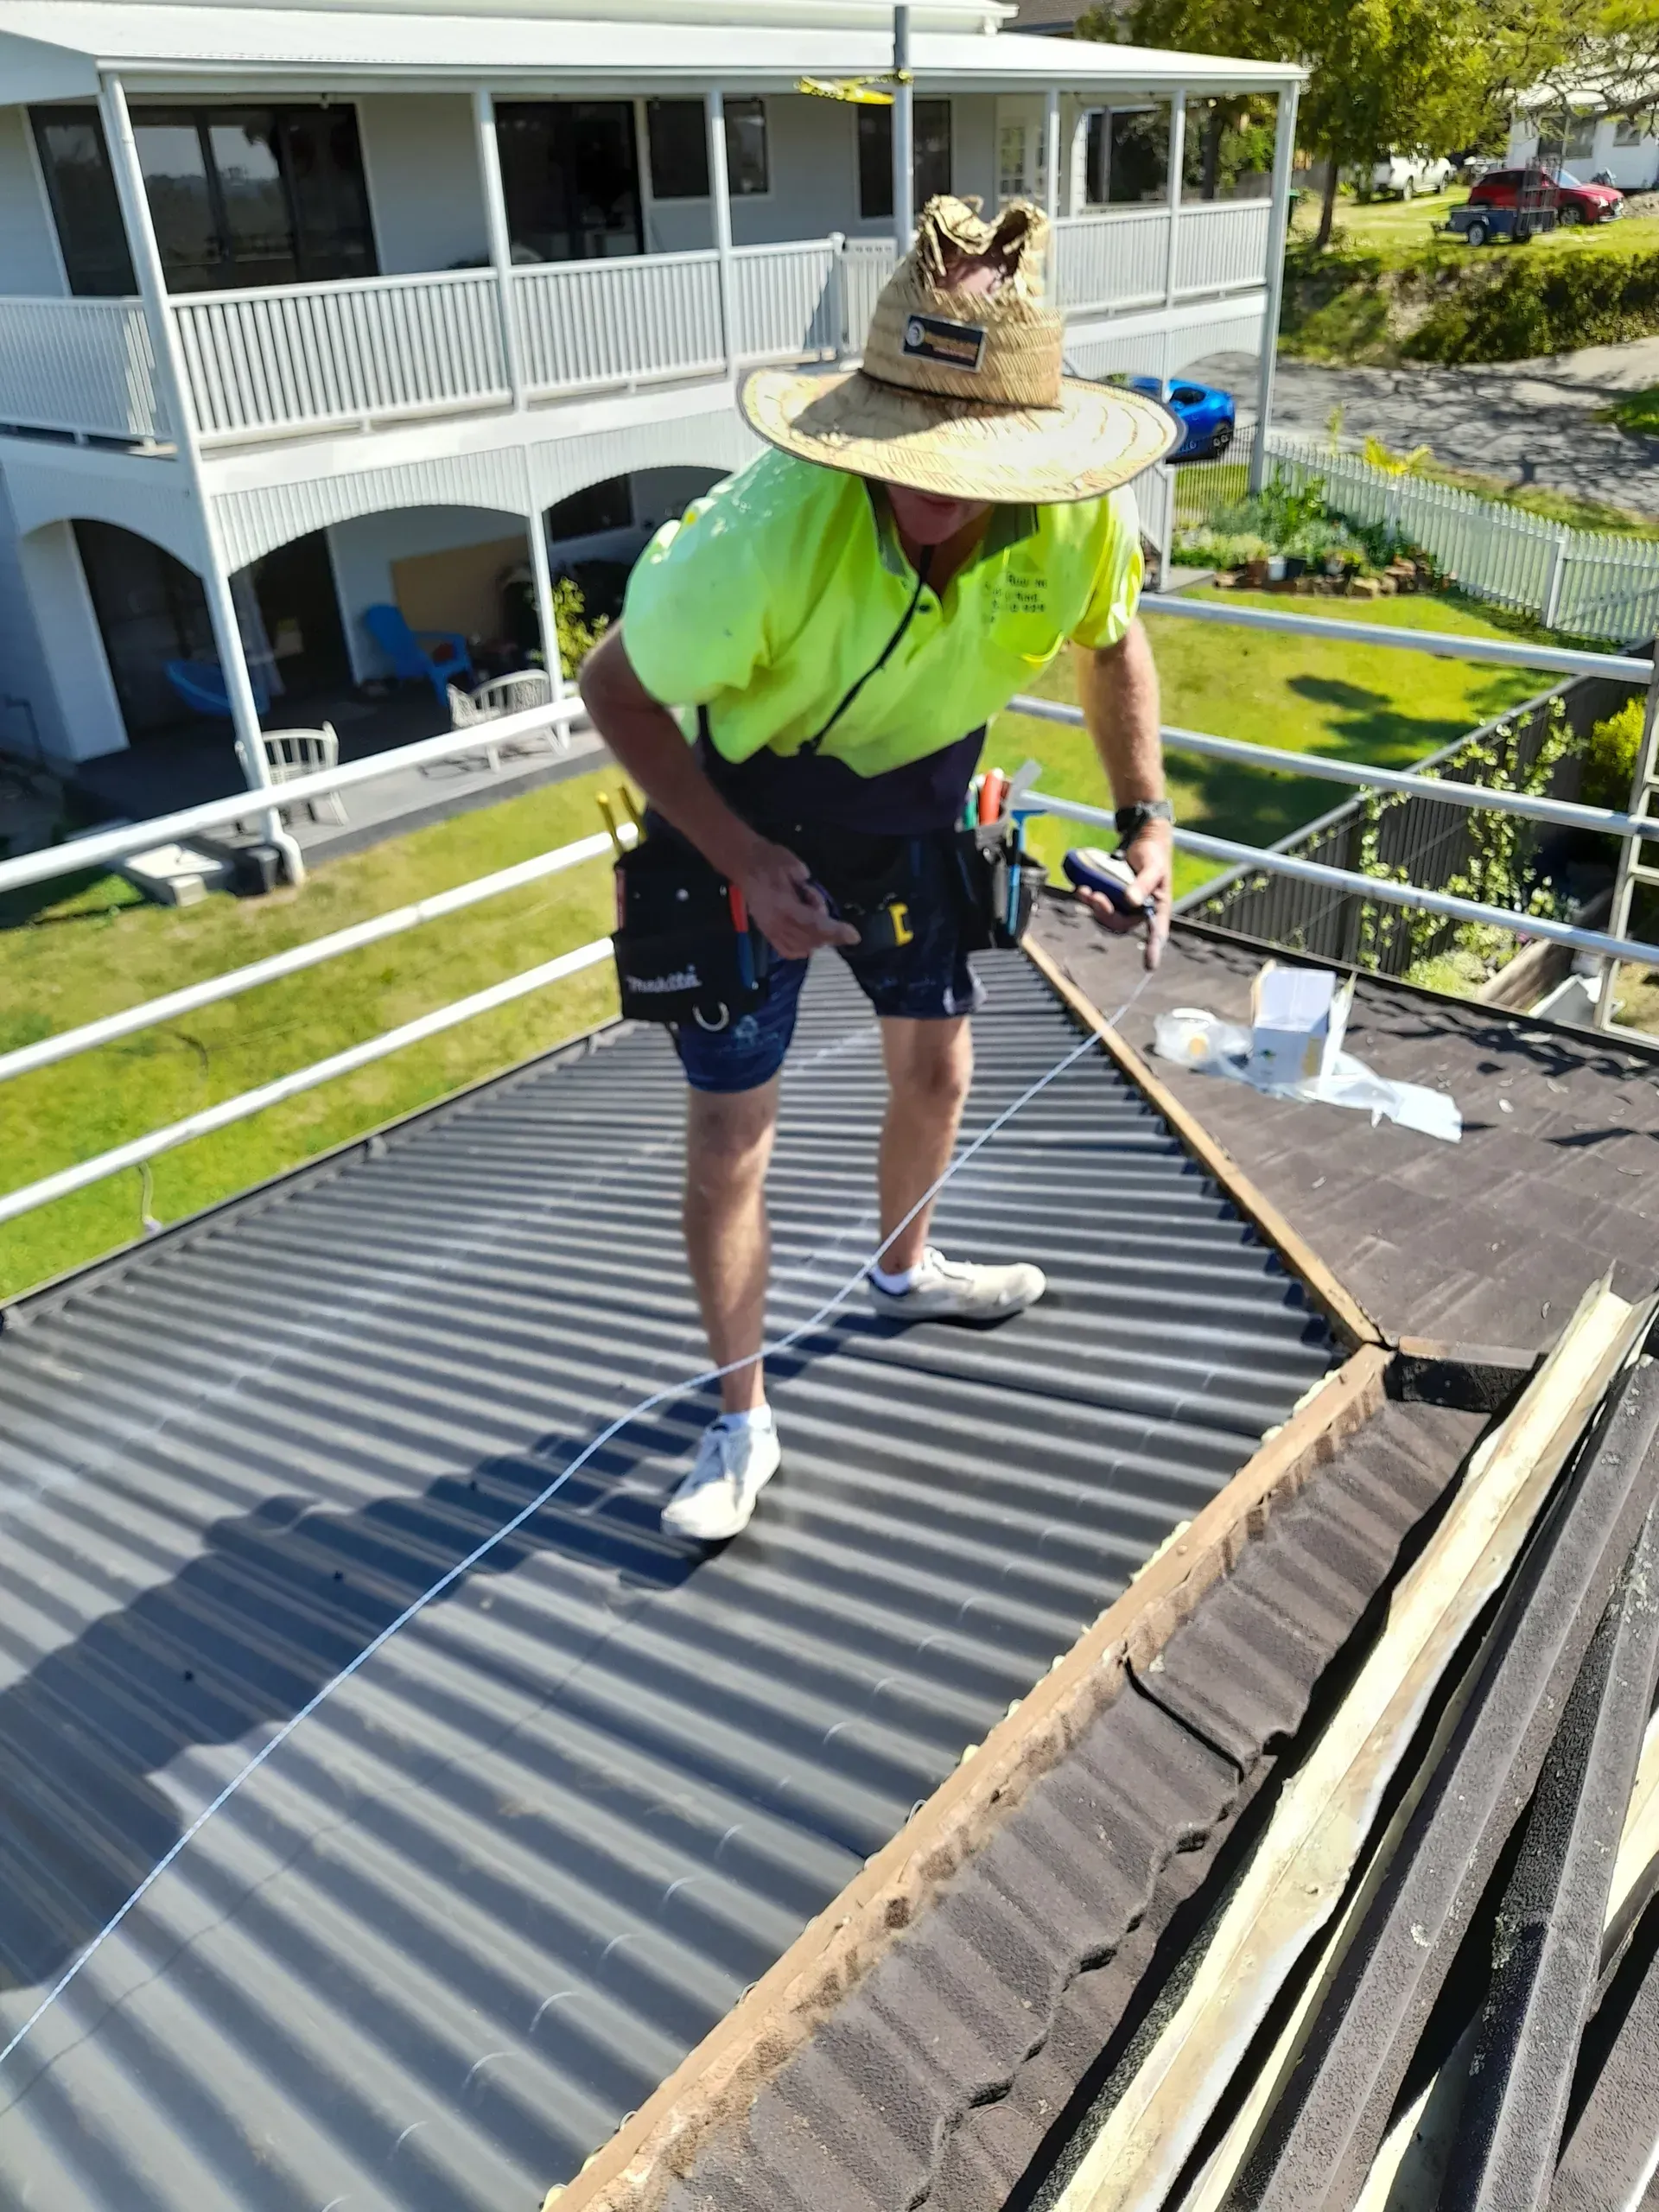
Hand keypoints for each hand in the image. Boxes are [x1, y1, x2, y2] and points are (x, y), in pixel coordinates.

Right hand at [739, 840, 859, 959]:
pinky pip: (788, 950)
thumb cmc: (770, 860)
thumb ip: (808, 887)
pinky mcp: (767, 933)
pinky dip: (802, 948)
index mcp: (783, 906)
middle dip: (828, 931)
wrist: (744, 863)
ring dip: (817, 938)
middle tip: (818, 904)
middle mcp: (776, 924)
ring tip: (811, 913)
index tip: (854, 936)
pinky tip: (807, 936)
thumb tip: (818, 904)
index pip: (814, 924)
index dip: (835, 931)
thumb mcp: (793, 866)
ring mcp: (770, 931)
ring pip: (803, 947)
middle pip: (811, 939)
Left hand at [1077, 822, 1171, 969]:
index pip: (1157, 932)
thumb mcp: (1153, 867)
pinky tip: (1081, 889)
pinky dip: (1089, 899)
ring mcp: (1125, 906)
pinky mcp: (1113, 898)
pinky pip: (1099, 905)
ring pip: (1106, 916)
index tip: (1150, 966)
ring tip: (1083, 890)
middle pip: (1121, 924)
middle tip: (1094, 896)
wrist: (1144, 842)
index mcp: (1158, 908)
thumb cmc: (1154, 855)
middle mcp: (1141, 911)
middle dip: (1104, 913)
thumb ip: (1143, 883)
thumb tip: (1132, 900)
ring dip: (1093, 906)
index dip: (1153, 949)